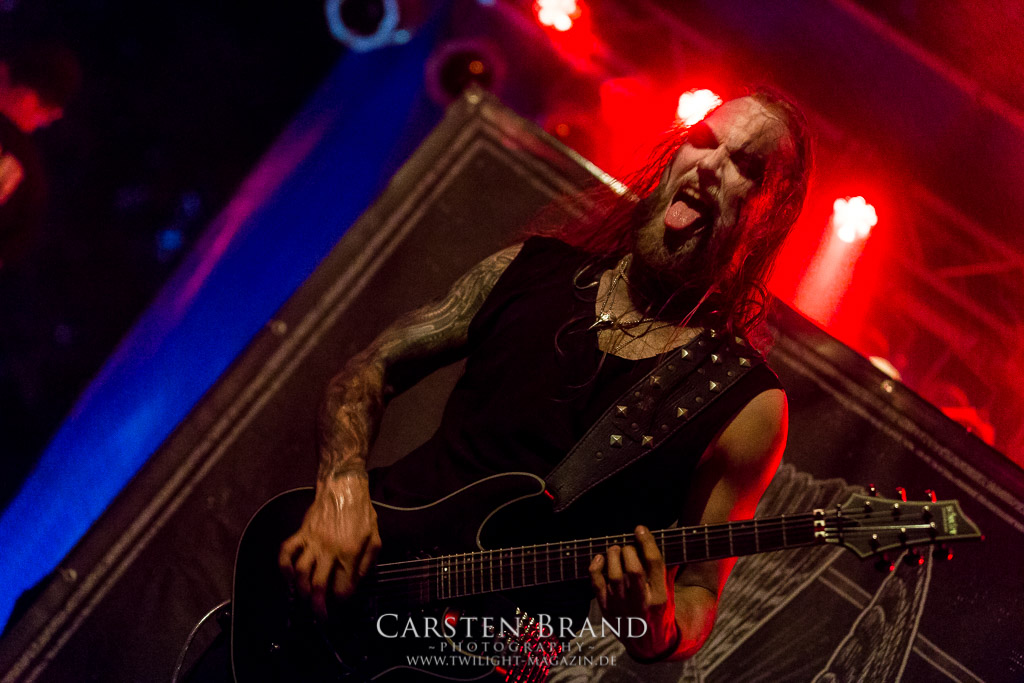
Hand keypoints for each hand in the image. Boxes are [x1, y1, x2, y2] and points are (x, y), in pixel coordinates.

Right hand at [278, 473, 381, 619]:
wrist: (344, 488)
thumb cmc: (362, 513)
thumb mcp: (375, 538)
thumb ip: (367, 563)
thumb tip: (356, 583)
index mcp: (349, 552)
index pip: (343, 587)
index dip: (342, 601)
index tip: (341, 605)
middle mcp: (329, 549)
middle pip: (318, 585)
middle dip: (317, 607)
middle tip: (319, 617)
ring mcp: (312, 541)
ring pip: (300, 572)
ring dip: (300, 591)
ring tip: (305, 600)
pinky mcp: (301, 533)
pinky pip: (286, 552)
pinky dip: (283, 567)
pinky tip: (288, 578)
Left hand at [589, 525, 678, 659]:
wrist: (648, 644)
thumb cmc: (658, 610)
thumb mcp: (667, 592)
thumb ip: (661, 569)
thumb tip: (650, 540)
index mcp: (660, 596)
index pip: (654, 563)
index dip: (646, 542)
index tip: (640, 529)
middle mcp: (642, 602)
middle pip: (634, 570)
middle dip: (629, 551)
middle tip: (627, 547)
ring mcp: (622, 607)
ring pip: (614, 576)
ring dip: (613, 556)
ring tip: (615, 549)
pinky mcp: (606, 609)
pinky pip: (597, 585)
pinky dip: (595, 568)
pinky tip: (599, 558)